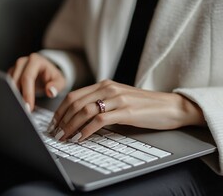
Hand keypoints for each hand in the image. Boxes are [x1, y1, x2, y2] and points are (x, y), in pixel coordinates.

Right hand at [8, 53, 65, 110]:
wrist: (48, 72)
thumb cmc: (54, 76)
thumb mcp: (60, 81)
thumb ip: (57, 86)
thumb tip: (50, 92)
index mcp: (35, 61)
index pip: (28, 77)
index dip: (27, 93)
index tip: (29, 106)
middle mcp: (24, 62)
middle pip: (16, 79)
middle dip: (19, 96)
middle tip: (24, 110)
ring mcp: (16, 67)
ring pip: (10, 83)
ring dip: (14, 96)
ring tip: (21, 108)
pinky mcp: (12, 73)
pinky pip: (9, 84)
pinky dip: (12, 94)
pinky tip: (18, 103)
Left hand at [49, 80, 204, 141]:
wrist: (169, 106)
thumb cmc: (143, 105)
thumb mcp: (119, 98)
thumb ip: (102, 102)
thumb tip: (81, 116)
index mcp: (105, 84)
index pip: (74, 95)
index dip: (61, 110)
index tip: (54, 123)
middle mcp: (109, 88)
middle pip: (76, 102)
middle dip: (62, 119)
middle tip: (55, 133)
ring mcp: (118, 99)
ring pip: (85, 110)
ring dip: (71, 126)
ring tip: (64, 137)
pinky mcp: (126, 111)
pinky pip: (100, 120)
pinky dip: (86, 130)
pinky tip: (80, 138)